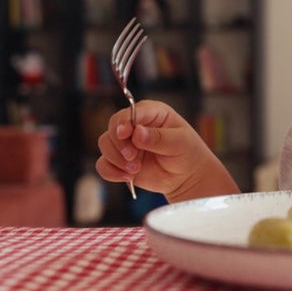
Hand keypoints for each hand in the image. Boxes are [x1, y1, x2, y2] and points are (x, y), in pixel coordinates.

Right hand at [96, 100, 239, 201]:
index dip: (123, 122)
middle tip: (133, 158)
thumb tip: (137, 133)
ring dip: (116, 160)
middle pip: (112, 128)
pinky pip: (104, 164)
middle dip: (119, 145)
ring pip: (105, 145)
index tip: (125, 134)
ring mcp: (126, 143)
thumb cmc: (187, 153)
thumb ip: (159, 138)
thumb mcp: (180, 143)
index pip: (129, 112)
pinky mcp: (120, 161)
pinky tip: (127, 178)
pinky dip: (111, 172)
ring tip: (135, 170)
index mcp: (151, 112)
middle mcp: (135, 125)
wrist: (187, 176)